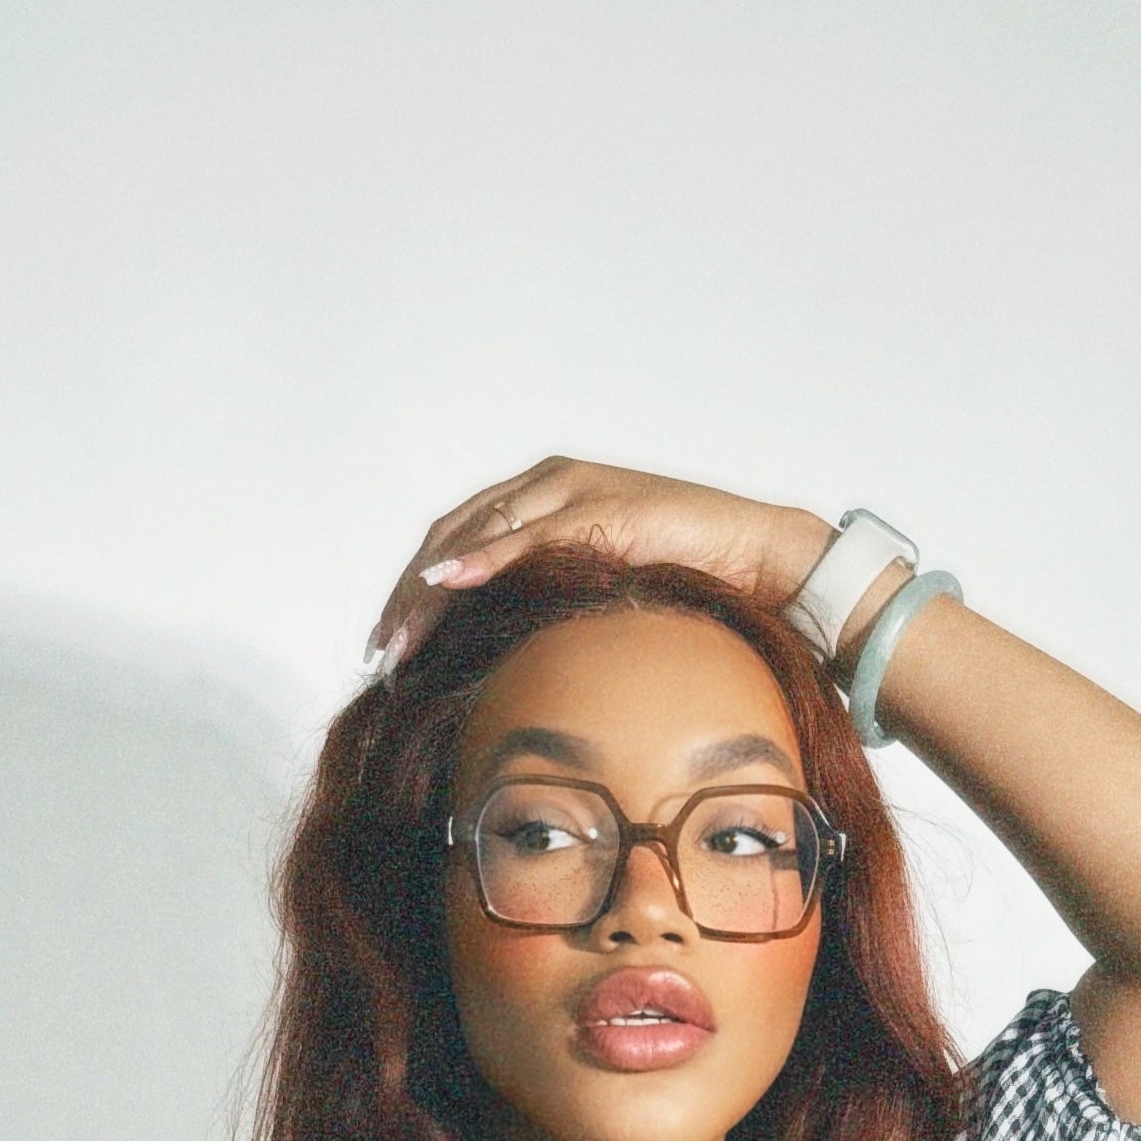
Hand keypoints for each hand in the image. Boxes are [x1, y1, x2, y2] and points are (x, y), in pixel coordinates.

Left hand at [364, 457, 832, 674]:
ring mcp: (574, 488)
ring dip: (431, 588)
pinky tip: (449, 583)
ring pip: (478, 533)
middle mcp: (548, 482)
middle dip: (410, 597)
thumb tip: (509, 659)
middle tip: (381, 652)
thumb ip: (554, 602)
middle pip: (452, 534)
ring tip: (399, 637)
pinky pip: (529, 533)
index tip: (389, 645)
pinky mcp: (603, 506)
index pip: (457, 540)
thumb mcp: (600, 592)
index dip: (415, 591)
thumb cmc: (687, 579)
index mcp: (542, 496)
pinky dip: (484, 558)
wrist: (759, 556)